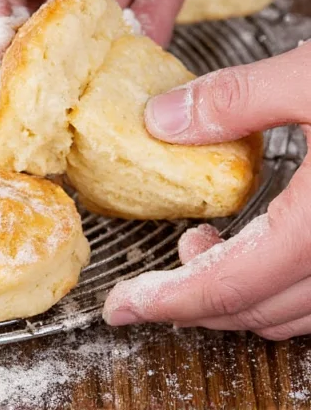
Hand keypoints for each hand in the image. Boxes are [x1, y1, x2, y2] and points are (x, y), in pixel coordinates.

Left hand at [103, 42, 310, 339]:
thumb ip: (237, 99)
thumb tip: (161, 119)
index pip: (228, 287)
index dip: (165, 301)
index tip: (121, 306)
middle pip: (256, 312)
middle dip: (192, 302)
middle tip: (149, 281)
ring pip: (293, 314)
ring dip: (235, 295)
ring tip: (198, 249)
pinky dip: (278, 286)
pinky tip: (259, 245)